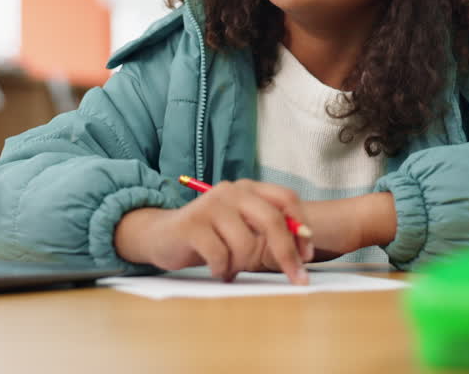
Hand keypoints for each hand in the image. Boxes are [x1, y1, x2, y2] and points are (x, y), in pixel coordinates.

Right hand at [114, 180, 312, 283]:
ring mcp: (211, 206)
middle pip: (272, 220)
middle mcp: (231, 191)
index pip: (287, 199)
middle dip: (287, 254)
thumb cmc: (210, 236)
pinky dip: (223, 270)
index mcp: (248, 189)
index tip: (307, 256)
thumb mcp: (243, 228)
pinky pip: (221, 256)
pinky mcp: (192, 225)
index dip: (302, 228)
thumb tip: (303, 251)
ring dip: (243, 264)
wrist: (161, 235)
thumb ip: (268, 231)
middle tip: (296, 279)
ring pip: (245, 244)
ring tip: (230, 268)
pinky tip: (217, 270)